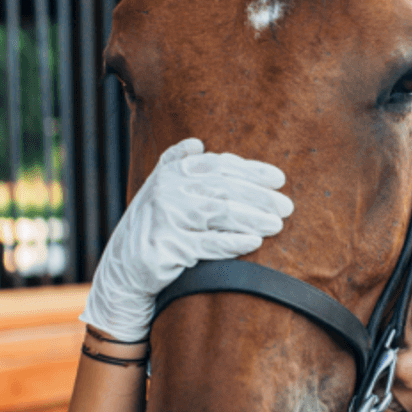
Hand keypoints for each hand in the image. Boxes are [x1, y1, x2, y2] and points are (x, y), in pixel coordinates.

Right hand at [80, 139, 293, 341]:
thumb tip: (198, 142)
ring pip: (220, 213)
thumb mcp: (160, 191)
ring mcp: (166, 217)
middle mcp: (167, 190)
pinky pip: (208, 243)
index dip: (252, 170)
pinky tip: (254, 242)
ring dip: (253, 218)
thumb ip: (177, 165)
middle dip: (260, 197)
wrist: (125, 268)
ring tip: (277, 224)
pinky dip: (234, 242)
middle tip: (287, 206)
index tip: (279, 179)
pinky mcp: (167, 246)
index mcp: (171, 173)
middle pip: (224, 188)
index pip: (219, 166)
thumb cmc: (154, 227)